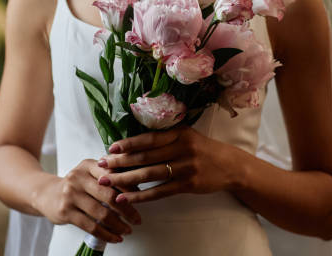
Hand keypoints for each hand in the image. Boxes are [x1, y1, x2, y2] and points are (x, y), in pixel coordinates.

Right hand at [36, 159, 141, 243]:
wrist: (47, 194)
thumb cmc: (76, 185)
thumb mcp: (90, 173)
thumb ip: (109, 175)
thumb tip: (136, 187)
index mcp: (88, 165)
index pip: (113, 175)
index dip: (128, 187)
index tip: (140, 198)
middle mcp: (78, 177)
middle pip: (109, 195)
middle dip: (127, 209)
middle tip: (137, 219)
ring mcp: (70, 194)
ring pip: (101, 213)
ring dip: (118, 224)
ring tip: (128, 230)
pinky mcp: (65, 211)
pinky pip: (90, 226)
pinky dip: (106, 234)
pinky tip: (115, 238)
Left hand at [96, 127, 240, 203]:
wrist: (230, 166)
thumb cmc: (203, 149)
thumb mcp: (187, 135)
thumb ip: (165, 137)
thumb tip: (133, 142)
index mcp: (179, 133)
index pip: (148, 138)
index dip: (128, 144)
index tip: (110, 148)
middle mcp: (182, 148)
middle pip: (145, 156)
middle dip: (120, 161)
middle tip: (101, 165)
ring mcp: (185, 168)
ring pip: (149, 174)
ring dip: (125, 178)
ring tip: (107, 182)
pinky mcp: (188, 185)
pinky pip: (159, 191)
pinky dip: (140, 195)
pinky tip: (125, 197)